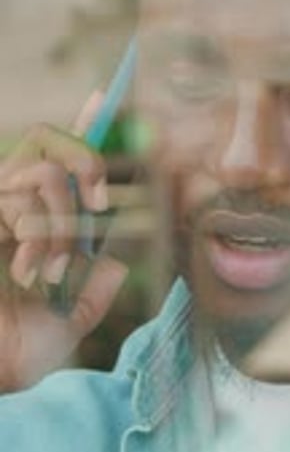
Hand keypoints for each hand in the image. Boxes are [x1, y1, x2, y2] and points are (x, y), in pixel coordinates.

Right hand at [0, 94, 127, 389]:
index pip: (57, 166)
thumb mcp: (69, 323)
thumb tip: (116, 264)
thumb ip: (92, 294)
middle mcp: (11, 207)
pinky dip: (43, 228)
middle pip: (51, 139)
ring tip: (48, 270)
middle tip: (98, 204)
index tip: (101, 98)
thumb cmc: (16, 354)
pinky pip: (28, 188)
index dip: (79, 130)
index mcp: (34, 227)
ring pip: (47, 169)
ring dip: (64, 220)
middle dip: (88, 163)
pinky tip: (24, 267)